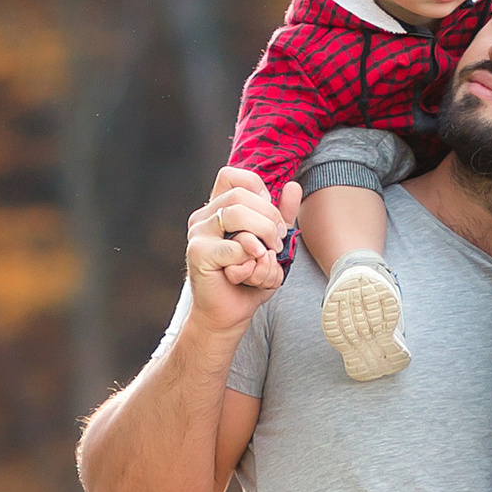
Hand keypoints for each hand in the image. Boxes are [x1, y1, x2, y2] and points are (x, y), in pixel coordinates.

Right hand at [185, 164, 298, 326]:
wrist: (229, 315)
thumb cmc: (249, 280)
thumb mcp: (272, 243)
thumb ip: (282, 215)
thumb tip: (293, 185)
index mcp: (218, 209)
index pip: (233, 176)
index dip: (257, 190)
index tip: (270, 216)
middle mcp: (203, 217)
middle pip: (241, 196)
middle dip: (269, 218)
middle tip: (277, 243)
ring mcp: (198, 233)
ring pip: (237, 214)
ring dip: (262, 236)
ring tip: (266, 256)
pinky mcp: (198, 253)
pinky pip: (234, 247)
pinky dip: (250, 262)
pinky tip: (249, 274)